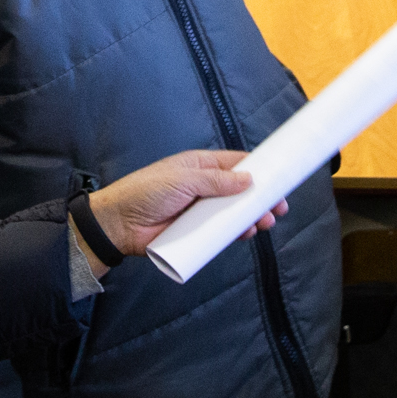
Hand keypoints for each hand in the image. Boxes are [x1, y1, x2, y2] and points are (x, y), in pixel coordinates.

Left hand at [88, 149, 283, 253]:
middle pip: (238, 191)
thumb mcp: (182, 180)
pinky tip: (245, 233)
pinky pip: (220, 232)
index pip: (234, 164)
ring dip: (250, 217)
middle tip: (278, 207)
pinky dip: (235, 233)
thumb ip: (215, 180)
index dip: (257, 170)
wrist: (118, 224)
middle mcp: (202, 187)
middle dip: (259, 198)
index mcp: (199, 166)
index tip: (277, 177)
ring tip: (264, 222)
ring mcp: (200, 210)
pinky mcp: (196, 232)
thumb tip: (247, 179)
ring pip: (232, 213)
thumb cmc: (145, 192)